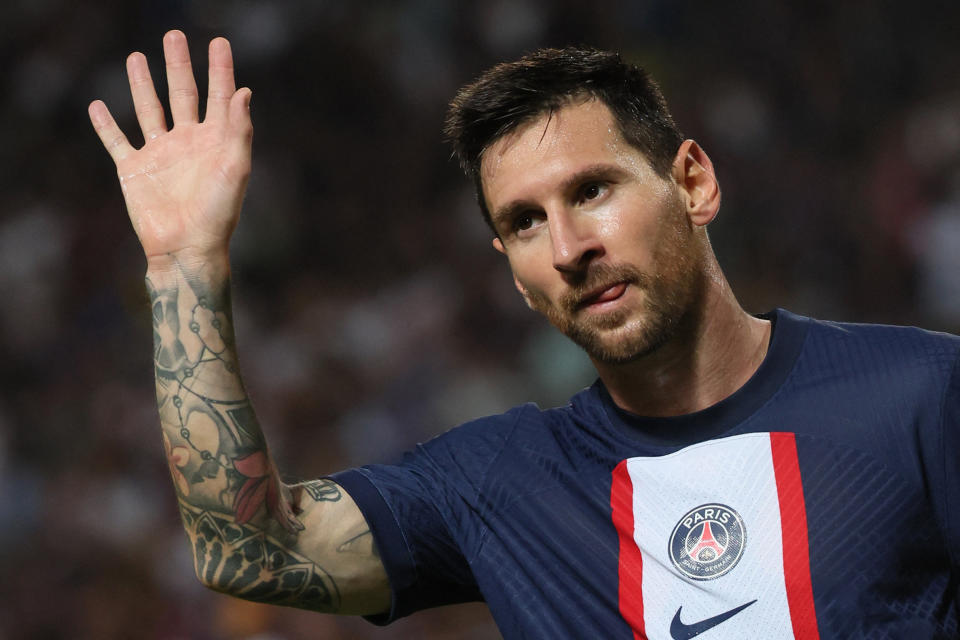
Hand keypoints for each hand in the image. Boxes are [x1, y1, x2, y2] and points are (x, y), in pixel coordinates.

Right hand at [89, 30, 251, 267]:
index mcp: (215, 141)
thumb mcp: (235, 169)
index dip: (220, 70)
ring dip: (142, 85)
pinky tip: (99, 106)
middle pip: (182, 94)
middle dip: (178, 65)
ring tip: (136, 57)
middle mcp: (187, 143)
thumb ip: (238, 130)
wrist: (187, 248)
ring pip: (149, 110)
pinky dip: (106, 125)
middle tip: (174, 36)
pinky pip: (117, 142)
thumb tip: (243, 90)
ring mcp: (159, 155)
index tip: (219, 43)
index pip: (218, 97)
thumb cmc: (218, 213)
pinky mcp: (134, 171)